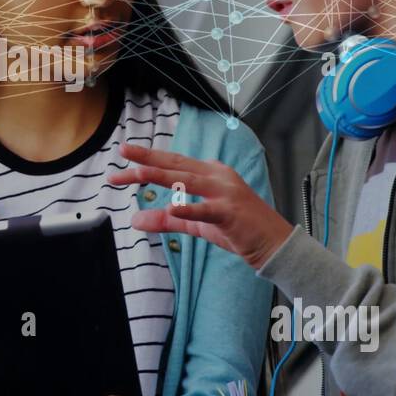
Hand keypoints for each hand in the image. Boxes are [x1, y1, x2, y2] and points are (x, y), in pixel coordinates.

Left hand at [107, 143, 293, 269]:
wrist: (274, 244)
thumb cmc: (237, 229)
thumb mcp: (196, 224)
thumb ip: (167, 219)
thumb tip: (135, 219)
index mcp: (209, 173)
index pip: (172, 164)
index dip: (146, 161)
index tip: (121, 163)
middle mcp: (216, 176)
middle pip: (176, 165)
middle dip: (147, 158)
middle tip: (122, 151)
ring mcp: (225, 193)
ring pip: (188, 181)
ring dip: (162, 176)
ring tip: (138, 172)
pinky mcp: (231, 213)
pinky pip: (207, 211)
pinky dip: (190, 209)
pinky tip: (173, 209)